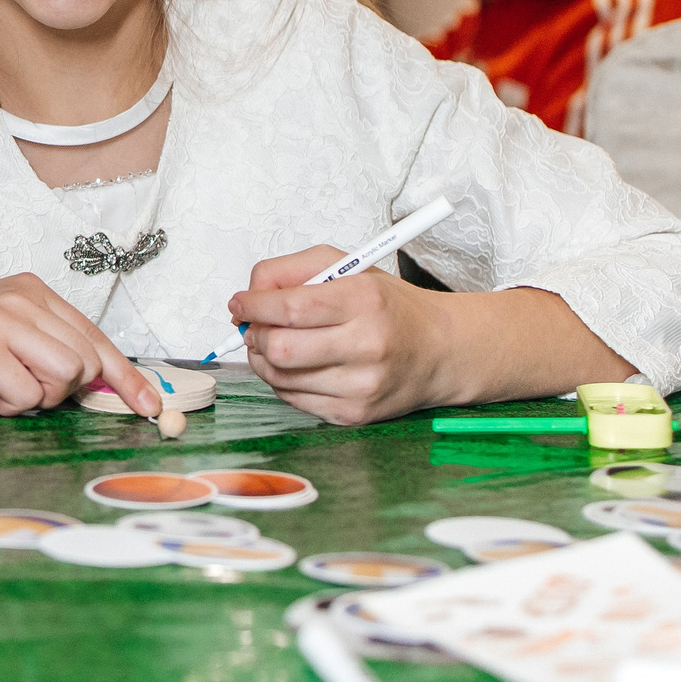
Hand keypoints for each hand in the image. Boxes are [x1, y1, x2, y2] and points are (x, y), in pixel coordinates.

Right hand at [0, 273, 161, 419]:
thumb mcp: (0, 335)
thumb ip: (44, 348)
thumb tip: (102, 383)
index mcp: (33, 292)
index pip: (96, 338)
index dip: (127, 377)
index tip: (149, 406)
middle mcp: (24, 299)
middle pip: (85, 362)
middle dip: (59, 391)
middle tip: (13, 387)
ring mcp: (4, 320)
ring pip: (64, 377)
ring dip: (32, 398)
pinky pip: (27, 396)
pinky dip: (5, 405)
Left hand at [228, 247, 454, 424]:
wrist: (441, 351)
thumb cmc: (390, 307)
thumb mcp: (347, 267)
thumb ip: (292, 270)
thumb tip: (249, 294)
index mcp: (364, 301)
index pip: (291, 308)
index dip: (253, 306)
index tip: (239, 303)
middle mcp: (366, 345)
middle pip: (280, 348)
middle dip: (255, 335)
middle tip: (256, 325)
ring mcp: (361, 386)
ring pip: (280, 378)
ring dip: (264, 359)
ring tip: (277, 343)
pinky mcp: (354, 414)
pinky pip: (293, 400)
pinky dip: (283, 381)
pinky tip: (299, 365)